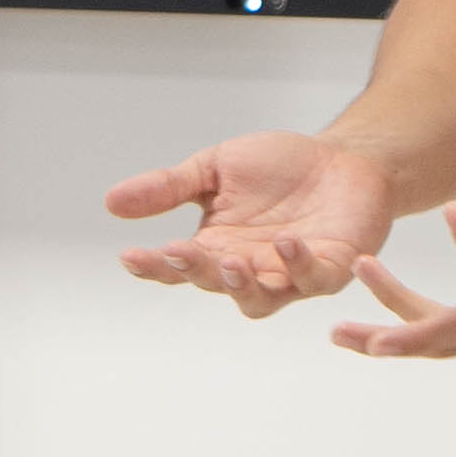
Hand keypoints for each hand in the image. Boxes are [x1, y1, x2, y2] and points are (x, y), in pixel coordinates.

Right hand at [106, 131, 399, 317]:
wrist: (344, 159)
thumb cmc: (280, 169)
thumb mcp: (215, 169)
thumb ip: (169, 187)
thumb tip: (111, 202)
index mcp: (216, 247)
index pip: (177, 266)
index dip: (153, 266)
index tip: (130, 256)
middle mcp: (249, 269)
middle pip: (213, 284)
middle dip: (195, 272)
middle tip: (180, 252)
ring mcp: (289, 275)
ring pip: (260, 298)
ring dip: (243, 285)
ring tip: (231, 260)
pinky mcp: (330, 269)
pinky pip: (312, 279)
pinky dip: (298, 264)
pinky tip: (286, 242)